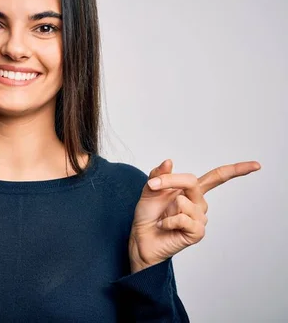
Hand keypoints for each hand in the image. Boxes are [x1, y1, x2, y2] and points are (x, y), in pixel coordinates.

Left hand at [129, 159, 260, 272]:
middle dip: (170, 181)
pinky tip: (164, 226)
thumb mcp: (150, 189)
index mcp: (191, 191)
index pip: (218, 177)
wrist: (142, 238)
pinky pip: (183, 219)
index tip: (257, 165)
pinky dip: (168, 221)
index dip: (237, 170)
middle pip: (193, 182)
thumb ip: (159, 174)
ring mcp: (200, 218)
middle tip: (153, 185)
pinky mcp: (197, 232)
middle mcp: (199, 203)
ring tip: (163, 218)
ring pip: (184, 201)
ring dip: (167, 207)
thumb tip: (169, 161)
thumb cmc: (148, 215)